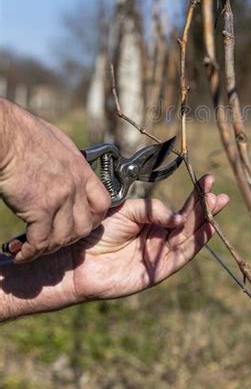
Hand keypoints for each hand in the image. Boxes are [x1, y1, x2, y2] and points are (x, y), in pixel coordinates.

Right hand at [0, 99, 110, 261]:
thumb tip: (64, 171)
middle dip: (70, 237)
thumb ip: (67, 163)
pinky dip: (30, 252)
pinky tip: (21, 253)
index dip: (93, 218)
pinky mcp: (39, 208)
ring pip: (63, 237)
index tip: (79, 223)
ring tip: (34, 249)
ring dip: (48, 247)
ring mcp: (59, 198)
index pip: (103, 203)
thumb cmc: (24, 135)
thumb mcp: (58, 144)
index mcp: (81, 169)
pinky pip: (40, 241)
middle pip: (85, 226)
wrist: (7, 136)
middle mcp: (75, 186)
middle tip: (54, 239)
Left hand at [71, 175, 227, 301]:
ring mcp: (160, 255)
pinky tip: (208, 230)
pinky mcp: (159, 271)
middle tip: (219, 194)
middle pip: (190, 223)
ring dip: (206, 223)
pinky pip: (182, 257)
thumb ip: (153, 211)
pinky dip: (196, 244)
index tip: (209, 179)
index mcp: (153, 222)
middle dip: (205, 208)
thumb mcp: (128, 210)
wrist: (76, 257)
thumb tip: (179, 218)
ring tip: (218, 206)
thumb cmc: (98, 231)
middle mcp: (160, 238)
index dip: (196, 196)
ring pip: (190, 238)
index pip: (181, 208)